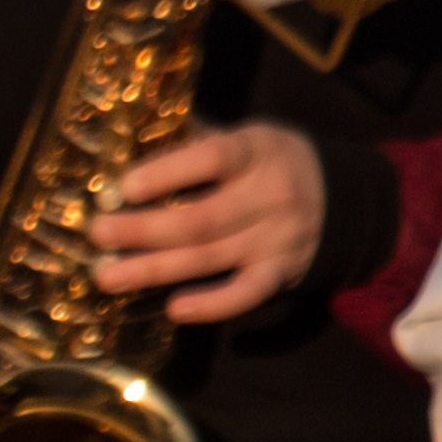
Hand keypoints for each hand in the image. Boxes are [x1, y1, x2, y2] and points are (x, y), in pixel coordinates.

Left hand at [88, 122, 328, 323]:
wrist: (344, 198)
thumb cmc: (269, 161)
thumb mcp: (245, 136)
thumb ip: (195, 139)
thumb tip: (127, 132)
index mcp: (256, 152)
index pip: (213, 158)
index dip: (167, 172)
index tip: (122, 187)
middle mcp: (271, 196)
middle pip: (202, 219)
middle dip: (144, 229)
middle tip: (97, 233)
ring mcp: (278, 239)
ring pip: (211, 258)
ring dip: (155, 270)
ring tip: (106, 276)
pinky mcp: (282, 273)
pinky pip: (247, 294)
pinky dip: (213, 305)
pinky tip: (173, 309)